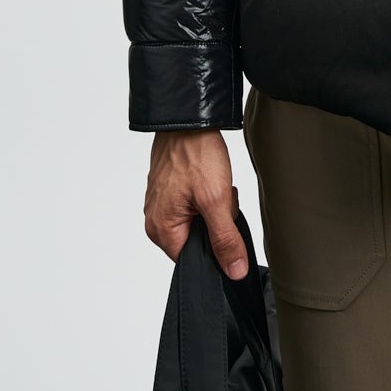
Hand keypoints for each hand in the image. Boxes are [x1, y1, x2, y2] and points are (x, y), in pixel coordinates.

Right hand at [143, 129, 249, 279]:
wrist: (189, 117)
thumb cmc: (196, 154)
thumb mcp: (217, 201)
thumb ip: (226, 241)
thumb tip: (234, 272)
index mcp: (161, 230)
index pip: (193, 260)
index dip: (216, 246)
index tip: (223, 224)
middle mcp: (155, 220)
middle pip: (197, 239)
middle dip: (216, 223)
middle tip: (219, 199)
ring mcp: (161, 203)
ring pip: (199, 220)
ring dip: (214, 207)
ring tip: (215, 184)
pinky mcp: (170, 189)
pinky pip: (194, 204)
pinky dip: (208, 195)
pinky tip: (210, 178)